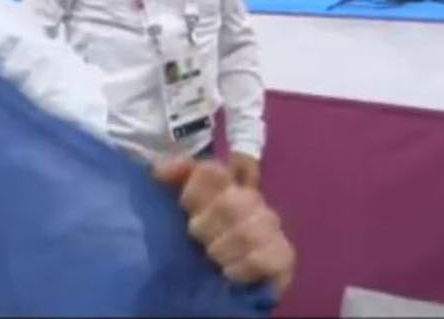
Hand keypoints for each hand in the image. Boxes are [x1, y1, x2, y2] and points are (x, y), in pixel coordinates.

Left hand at [154, 156, 294, 297]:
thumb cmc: (201, 238)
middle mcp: (249, 198)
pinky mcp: (284, 254)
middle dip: (205, 228)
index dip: (193, 193)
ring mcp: (270, 225)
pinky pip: (264, 259)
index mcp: (222, 182)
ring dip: (222, 251)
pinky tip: (231, 273)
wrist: (233, 275)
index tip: (186, 211)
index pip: (210, 172)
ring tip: (215, 260)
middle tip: (199, 242)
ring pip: (247, 233)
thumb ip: (170, 182)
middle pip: (229, 204)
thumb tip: (159, 169)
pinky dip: (242, 268)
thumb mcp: (180, 209)